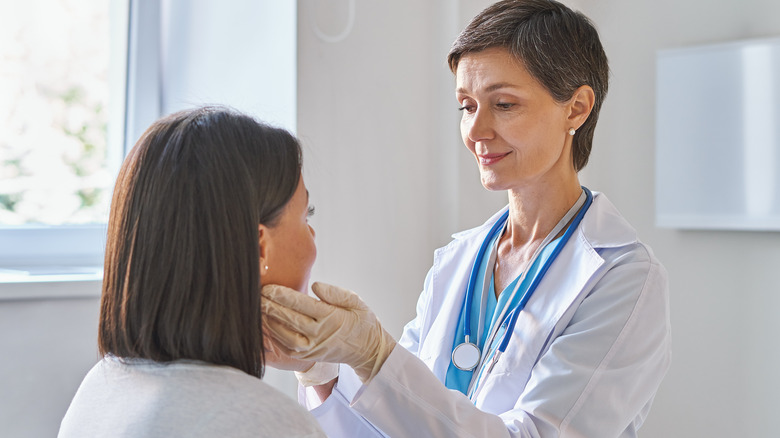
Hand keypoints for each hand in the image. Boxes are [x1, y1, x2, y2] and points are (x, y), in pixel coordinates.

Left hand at [261, 282, 395, 382]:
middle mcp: (320, 334)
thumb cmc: (361, 322)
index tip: (269, 287)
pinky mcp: (308, 357)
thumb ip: (336, 293)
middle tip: (256, 295)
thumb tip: (315, 285)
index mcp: (332, 317)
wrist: (368, 350)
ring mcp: (313, 348)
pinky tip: (265, 325)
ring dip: (268, 322)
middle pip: (289, 319)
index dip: (282, 295)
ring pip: (284, 335)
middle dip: (270, 306)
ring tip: (257, 309)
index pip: (302, 304)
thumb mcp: (356, 302)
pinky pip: (286, 347)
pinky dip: (273, 336)